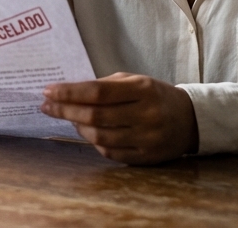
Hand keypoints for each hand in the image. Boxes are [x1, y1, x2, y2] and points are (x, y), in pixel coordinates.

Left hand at [41, 73, 198, 164]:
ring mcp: (147, 139)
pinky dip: (94, 142)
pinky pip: (110, 152)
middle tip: (47, 106)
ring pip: (100, 136)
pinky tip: (87, 132)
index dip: (70, 93)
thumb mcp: (135, 81)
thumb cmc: (155, 95)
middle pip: (95, 115)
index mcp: (143, 89)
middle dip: (65, 110)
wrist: (190, 119)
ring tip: (68, 118)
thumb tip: (69, 93)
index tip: (49, 91)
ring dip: (77, 127)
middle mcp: (146, 114)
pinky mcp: (146, 158)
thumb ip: (105, 85)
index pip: (98, 91)